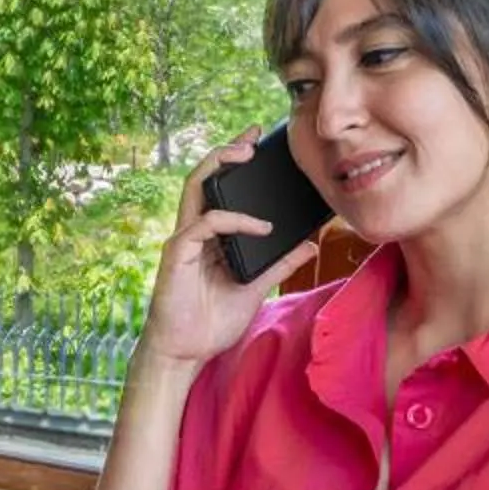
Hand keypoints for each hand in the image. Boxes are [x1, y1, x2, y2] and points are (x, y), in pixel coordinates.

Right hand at [134, 132, 318, 372]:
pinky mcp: (178, 254)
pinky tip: (259, 226)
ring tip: (245, 154)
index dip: (234, 161)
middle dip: (226, 151)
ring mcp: (184, 240)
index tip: (258, 142)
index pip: (220, 188)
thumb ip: (279, 264)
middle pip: (204, 177)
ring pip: (196, 188)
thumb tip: (310, 244)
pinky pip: (205, 224)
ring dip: (219, 166)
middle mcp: (194, 231)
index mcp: (210, 236)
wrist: (186, 352)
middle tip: (252, 137)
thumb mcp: (256, 288)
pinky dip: (234, 220)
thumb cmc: (211, 322)